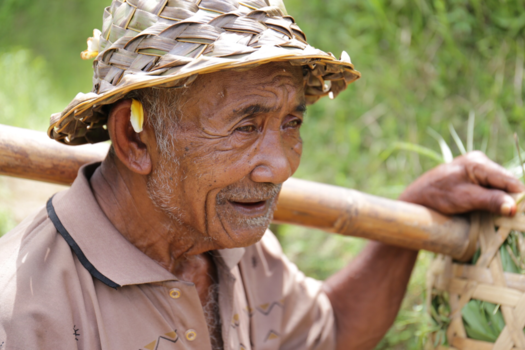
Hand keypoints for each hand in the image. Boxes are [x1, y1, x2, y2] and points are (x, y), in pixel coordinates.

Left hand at [399, 151, 524, 215]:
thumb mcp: (465, 199)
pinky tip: (493, 208)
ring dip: (502, 199)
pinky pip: (491, 188)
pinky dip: (494, 198)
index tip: (520, 213)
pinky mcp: (474, 177)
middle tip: (512, 216)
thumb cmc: (438, 197)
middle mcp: (479, 161)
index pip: (508, 180)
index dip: (518, 197)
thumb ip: (489, 201)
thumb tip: (512, 207)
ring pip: (500, 186)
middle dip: (509, 198)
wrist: (417, 199)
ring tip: (503, 214)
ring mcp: (476, 168)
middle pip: (506, 182)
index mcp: (477, 162)